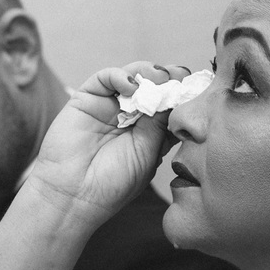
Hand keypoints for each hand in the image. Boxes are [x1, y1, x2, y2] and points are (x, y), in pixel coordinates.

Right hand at [32, 62, 190, 221]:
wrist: (73, 196)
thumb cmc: (112, 184)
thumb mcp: (147, 154)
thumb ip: (160, 124)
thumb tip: (177, 95)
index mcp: (149, 133)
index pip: (170, 105)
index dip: (182, 95)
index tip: (196, 90)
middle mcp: (130, 117)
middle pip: (154, 87)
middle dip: (169, 79)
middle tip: (180, 77)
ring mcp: (109, 106)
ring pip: (132, 77)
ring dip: (149, 73)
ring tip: (159, 77)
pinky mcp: (87, 99)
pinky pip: (106, 78)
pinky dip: (120, 76)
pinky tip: (131, 86)